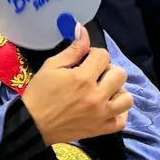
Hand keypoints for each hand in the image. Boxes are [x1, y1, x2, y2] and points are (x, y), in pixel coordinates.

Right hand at [20, 26, 131, 144]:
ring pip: (127, 98)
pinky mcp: (100, 129)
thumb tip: (83, 30)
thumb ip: (73, 49)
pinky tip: (108, 107)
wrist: (32, 124)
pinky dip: (119, 113)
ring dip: (117, 91)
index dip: (94, 54)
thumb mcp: (51, 66)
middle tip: (94, 74)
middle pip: (120, 74)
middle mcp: (96, 96)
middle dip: (107, 69)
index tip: (84, 60)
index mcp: (83, 78)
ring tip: (104, 91)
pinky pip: (122, 121)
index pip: (103, 56)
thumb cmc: (39, 93)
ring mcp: (101, 115)